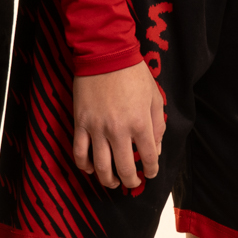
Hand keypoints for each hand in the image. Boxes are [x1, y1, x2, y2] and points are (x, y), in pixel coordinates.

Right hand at [73, 63, 165, 190]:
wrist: (106, 54)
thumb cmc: (133, 74)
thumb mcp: (155, 97)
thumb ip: (157, 125)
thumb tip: (155, 149)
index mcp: (141, 124)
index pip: (149, 158)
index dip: (151, 170)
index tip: (150, 173)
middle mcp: (119, 131)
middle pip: (124, 168)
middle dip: (130, 181)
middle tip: (133, 183)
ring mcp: (97, 129)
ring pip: (100, 166)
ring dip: (107, 180)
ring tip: (112, 182)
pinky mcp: (81, 123)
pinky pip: (79, 152)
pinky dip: (83, 165)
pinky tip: (89, 169)